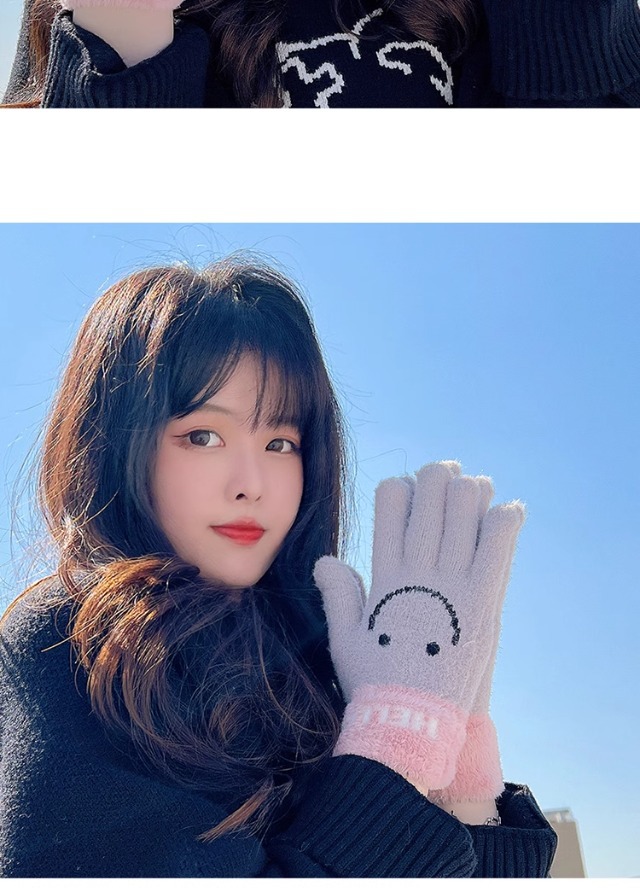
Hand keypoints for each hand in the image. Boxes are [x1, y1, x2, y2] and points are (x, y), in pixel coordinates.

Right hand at [314, 461, 523, 790]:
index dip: (401, 487)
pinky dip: (505, 522)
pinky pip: (498, 548)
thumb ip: (337, 592)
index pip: (391, 505)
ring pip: (464, 513)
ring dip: (471, 491)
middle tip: (447, 470)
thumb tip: (324, 558)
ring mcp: (452, 585)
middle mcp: (418, 572)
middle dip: (438, 475)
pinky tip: (509, 509)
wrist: (409, 722)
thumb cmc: (373, 681)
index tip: (409, 487)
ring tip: (477, 485)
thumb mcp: (344, 636)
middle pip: (430, 498)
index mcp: (385, 575)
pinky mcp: (483, 603)